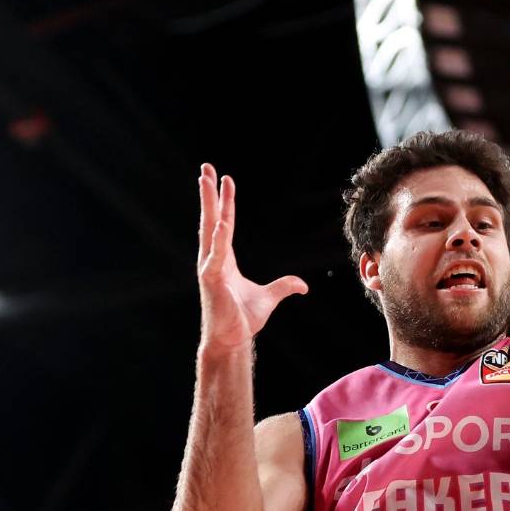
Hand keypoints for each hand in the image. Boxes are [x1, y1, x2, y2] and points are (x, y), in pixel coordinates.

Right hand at [197, 163, 307, 355]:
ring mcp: (209, 268)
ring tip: (206, 182)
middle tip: (206, 169)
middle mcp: (214, 259)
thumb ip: (284, 287)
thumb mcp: (269, 298)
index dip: (226, 202)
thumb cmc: (243, 320)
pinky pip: (215, 256)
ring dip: (208, 205)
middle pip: (211, 219)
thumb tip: (303, 285)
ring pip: (209, 230)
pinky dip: (219, 239)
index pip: (225, 224)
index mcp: (224, 260)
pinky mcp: (211, 280)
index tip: (226, 180)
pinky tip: (221, 223)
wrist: (232, 341)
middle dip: (209, 194)